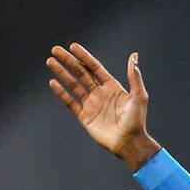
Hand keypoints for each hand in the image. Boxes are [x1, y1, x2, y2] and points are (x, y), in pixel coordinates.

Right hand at [46, 43, 159, 170]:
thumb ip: (134, 76)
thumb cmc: (137, 121)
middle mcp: (99, 93)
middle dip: (68, 61)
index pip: (94, 67)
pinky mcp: (85, 117)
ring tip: (50, 61)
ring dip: (62, 73)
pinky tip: (53, 83)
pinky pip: (70, 103)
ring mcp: (91, 105)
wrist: (130, 143)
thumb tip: (134, 56)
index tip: (72, 46)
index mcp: (111, 86)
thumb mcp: (139, 96)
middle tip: (55, 50)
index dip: (84, 57)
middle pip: (80, 73)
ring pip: (73, 85)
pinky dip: (61, 93)